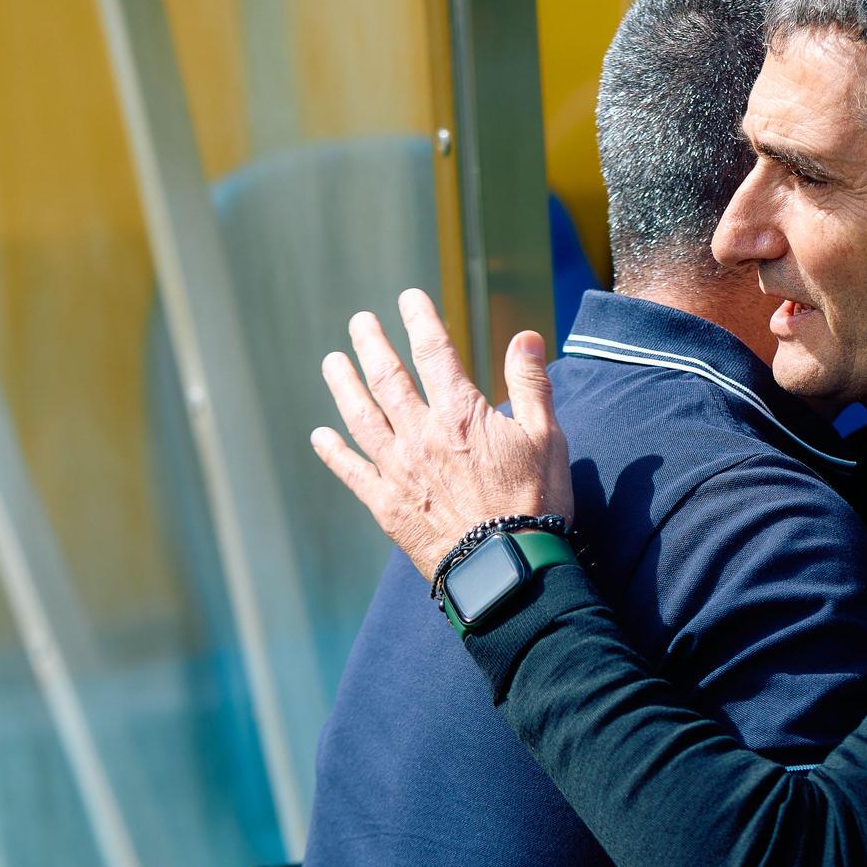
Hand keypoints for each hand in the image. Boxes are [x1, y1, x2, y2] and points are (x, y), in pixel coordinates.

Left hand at [311, 289, 573, 578]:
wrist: (507, 567)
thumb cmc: (535, 501)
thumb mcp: (546, 436)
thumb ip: (530, 383)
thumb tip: (525, 336)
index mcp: (460, 413)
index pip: (433, 352)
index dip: (420, 320)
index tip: (408, 298)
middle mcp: (421, 434)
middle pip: (387, 378)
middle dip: (372, 344)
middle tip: (359, 322)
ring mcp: (398, 469)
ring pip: (361, 417)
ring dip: (344, 386)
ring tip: (332, 362)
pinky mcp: (387, 504)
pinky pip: (352, 471)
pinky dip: (333, 452)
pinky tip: (320, 436)